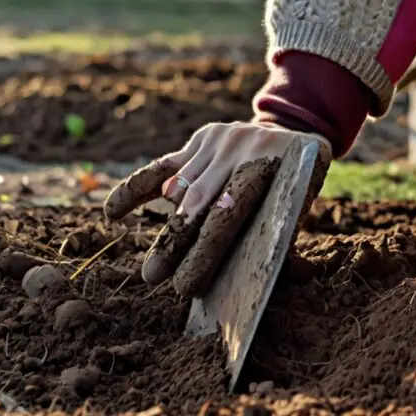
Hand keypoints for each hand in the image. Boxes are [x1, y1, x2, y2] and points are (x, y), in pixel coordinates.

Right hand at [104, 121, 330, 294]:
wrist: (295, 130)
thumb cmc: (298, 183)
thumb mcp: (301, 205)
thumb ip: (286, 238)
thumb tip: (273, 282)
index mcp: (272, 168)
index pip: (230, 214)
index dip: (205, 250)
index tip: (186, 286)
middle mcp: (242, 150)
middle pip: (199, 202)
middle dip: (177, 243)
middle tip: (156, 278)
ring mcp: (220, 140)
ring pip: (181, 187)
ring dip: (166, 231)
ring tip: (152, 270)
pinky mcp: (203, 138)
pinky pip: (164, 166)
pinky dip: (137, 188)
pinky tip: (113, 212)